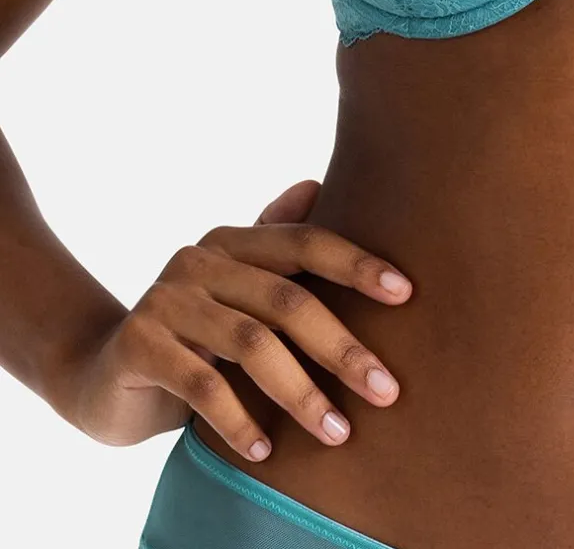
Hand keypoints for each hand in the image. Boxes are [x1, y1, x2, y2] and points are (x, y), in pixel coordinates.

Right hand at [58, 178, 411, 459]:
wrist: (101, 374)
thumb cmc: (191, 333)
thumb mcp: (234, 291)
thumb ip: (273, 246)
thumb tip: (316, 185)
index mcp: (231, 242)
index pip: (304, 242)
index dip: (356, 264)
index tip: (407, 293)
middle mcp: (199, 260)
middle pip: (287, 300)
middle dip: (343, 347)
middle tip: (387, 390)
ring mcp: (165, 301)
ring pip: (251, 345)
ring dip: (302, 393)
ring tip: (338, 433)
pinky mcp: (139, 346)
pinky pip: (203, 386)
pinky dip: (240, 422)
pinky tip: (267, 453)